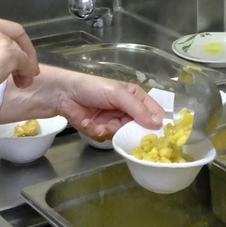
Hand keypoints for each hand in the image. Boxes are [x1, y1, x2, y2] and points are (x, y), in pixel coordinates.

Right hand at [0, 18, 40, 164]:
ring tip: (22, 81)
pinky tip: (24, 81)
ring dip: (23, 63)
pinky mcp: (7, 53)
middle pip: (8, 32)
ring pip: (17, 47)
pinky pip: (25, 61)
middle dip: (17, 50)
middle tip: (19, 68)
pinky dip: (27, 71)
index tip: (0, 58)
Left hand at [0, 65, 164, 140]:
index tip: (162, 135)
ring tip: (103, 122)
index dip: (159, 124)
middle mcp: (128, 111)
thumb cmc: (92, 87)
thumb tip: (158, 124)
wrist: (64, 94)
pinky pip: (108, 138)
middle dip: (134, 131)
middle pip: (141, 129)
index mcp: (136, 98)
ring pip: (124, 136)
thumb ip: (138, 109)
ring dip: (113, 130)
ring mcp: (115, 123)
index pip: (154, 112)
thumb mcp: (118, 93)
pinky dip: (100, 132)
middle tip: (130, 132)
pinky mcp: (101, 131)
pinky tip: (93, 124)